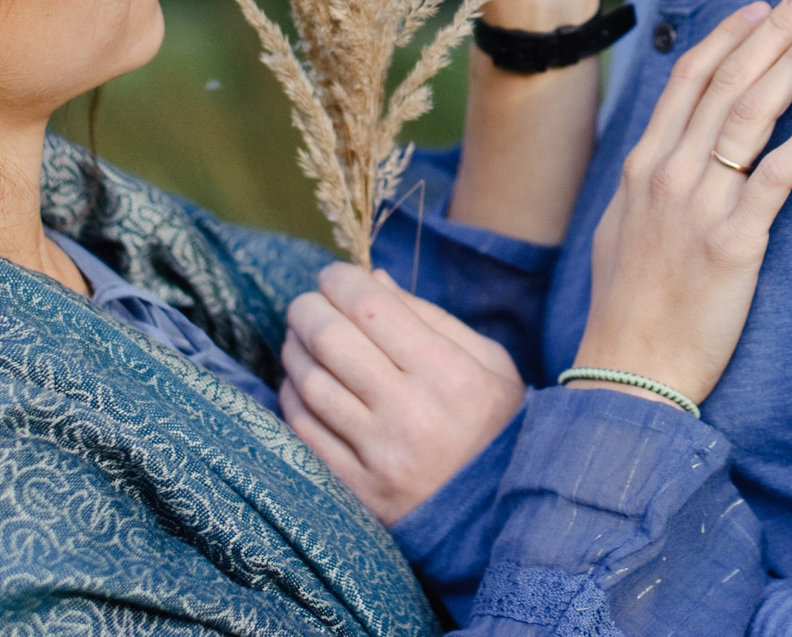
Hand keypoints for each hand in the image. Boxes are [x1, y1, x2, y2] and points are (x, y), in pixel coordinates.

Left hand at [279, 265, 524, 524]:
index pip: (371, 307)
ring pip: (309, 383)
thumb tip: (374, 280)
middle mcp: (409, 411)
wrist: (499, 515)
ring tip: (300, 338)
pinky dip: (292, 397)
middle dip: (307, 309)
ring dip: (294, 350)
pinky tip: (300, 383)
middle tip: (307, 303)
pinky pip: (303, 431)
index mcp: (447, 372)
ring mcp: (378, 455)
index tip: (333, 276)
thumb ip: (431, 317)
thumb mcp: (489, 362)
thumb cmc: (496, 425)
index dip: (341, 281)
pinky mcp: (356, 488)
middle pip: (330, 340)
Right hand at [571, 0, 791, 407]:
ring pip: (751, 116)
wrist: (629, 371)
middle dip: (771, 32)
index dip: (729, 36)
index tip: (762, 5)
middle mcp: (668, 174)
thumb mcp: (622, 228)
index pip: (688, 78)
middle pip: (726, 82)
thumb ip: (648, 183)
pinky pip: (775, 178)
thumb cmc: (630, 306)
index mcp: (642, 165)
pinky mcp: (733, 244)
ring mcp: (699, 206)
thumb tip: (669, 150)